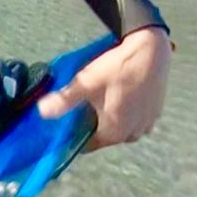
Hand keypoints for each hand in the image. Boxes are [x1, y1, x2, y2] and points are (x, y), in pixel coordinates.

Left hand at [37, 27, 171, 149]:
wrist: (151, 51)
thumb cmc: (117, 69)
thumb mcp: (86, 83)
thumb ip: (64, 101)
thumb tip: (42, 113)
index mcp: (114, 133)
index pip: (88, 145)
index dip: (74, 133)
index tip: (68, 118)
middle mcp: (132, 134)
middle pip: (103, 135)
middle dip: (91, 122)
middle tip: (85, 100)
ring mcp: (146, 124)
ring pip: (119, 126)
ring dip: (109, 115)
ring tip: (102, 94)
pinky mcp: (155, 113)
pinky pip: (134, 118)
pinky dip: (125, 110)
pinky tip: (119, 92)